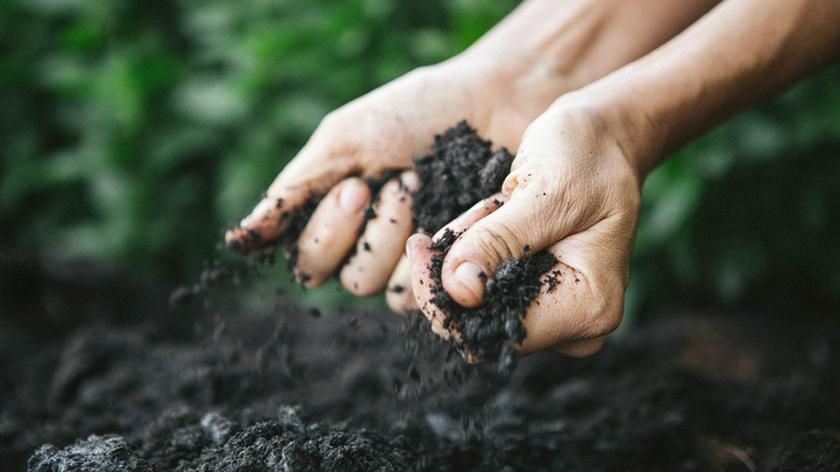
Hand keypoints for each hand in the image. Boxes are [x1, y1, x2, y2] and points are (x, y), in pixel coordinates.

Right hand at [225, 58, 561, 312]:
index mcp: (336, 217)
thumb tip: (238, 240)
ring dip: (401, 238)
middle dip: (369, 232)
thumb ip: (294, 191)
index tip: (356, 185)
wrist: (491, 102)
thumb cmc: (415, 113)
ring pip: (384, 289)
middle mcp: (368, 245)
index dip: (328, 233)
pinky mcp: (451, 267)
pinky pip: (425, 291)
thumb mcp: (344, 141)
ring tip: (426, 187)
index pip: (308, 262)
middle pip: (345, 279)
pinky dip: (434, 253)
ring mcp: (411, 259)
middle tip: (399, 183)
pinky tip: (456, 213)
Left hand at [406, 105, 641, 356]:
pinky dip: (474, 248)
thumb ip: (499, 242)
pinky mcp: (537, 295)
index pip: (497, 332)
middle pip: (481, 324)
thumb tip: (458, 292)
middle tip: (477, 209)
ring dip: (468, 249)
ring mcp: (557, 313)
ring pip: (474, 303)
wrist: (604, 137)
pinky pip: (482, 285)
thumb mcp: (544, 191)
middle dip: (459, 265)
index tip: (419, 244)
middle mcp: (576, 324)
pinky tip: (494, 211)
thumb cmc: (587, 154)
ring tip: (497, 202)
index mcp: (589, 307)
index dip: (445, 299)